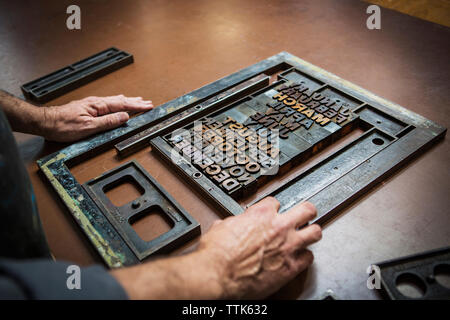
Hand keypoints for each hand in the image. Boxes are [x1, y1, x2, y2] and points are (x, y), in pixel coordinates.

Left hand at [41, 95, 152, 141]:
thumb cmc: (63, 125)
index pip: (122, 105)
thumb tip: (124, 117)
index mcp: (98, 106)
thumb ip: (108, 122)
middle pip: (120, 101)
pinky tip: (118, 103)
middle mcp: (96, 103)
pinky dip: (118, 103)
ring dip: (128, 101)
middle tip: (148, 103)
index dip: (136, 106)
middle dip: (135, 102)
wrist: (46, 122)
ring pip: (115, 101)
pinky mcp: (88, 108)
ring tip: (137, 101)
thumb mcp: (88, 127)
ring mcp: (92, 105)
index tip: (148, 106)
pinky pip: (108, 103)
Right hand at [198, 197, 321, 298]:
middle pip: (306, 209)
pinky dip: (305, 258)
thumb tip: (232, 224)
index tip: (273, 212)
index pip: (276, 202)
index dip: (274, 208)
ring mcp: (288, 246)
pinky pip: (309, 258)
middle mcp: (278, 227)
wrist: (218, 275)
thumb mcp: (221, 227)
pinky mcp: (291, 267)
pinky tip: (300, 259)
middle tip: (304, 215)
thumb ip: (234, 223)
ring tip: (309, 234)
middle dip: (306, 212)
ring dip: (312, 233)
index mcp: (260, 214)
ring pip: (315, 232)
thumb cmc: (217, 254)